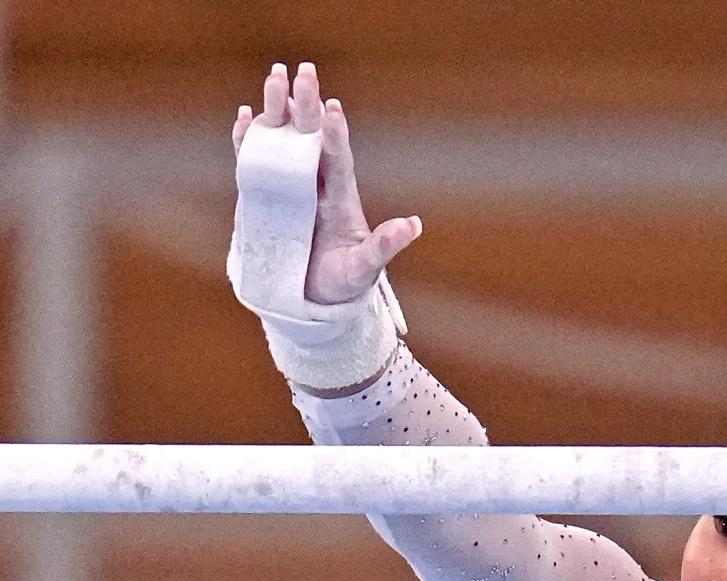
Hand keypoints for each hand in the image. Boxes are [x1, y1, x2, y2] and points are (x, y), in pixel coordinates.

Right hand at [232, 61, 420, 304]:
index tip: (333, 108)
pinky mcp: (265, 196)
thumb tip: (413, 226)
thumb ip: (384, 246)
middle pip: (309, 137)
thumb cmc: (345, 282)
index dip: (335, 134)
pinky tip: (245, 115)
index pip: (337, 159)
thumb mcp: (366, 268)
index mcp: (340, 197)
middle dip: (306, 104)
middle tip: (304, 70)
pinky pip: (255, 162)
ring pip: (282, 139)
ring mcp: (289, 187)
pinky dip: (248, 140)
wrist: (313, 297)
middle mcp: (315, 183)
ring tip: (275, 74)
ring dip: (277, 109)